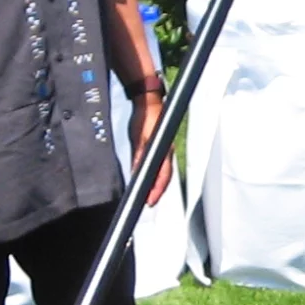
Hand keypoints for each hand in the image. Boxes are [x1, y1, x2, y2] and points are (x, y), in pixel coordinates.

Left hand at [131, 93, 171, 207]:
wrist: (147, 102)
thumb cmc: (146, 116)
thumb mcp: (140, 137)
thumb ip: (140, 154)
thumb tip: (138, 170)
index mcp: (165, 151)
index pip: (163, 176)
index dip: (157, 190)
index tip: (150, 201)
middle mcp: (166, 153)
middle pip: (163, 178)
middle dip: (156, 191)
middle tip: (148, 202)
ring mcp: (162, 150)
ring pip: (160, 172)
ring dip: (154, 184)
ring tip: (146, 195)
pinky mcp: (156, 147)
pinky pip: (155, 165)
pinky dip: (151, 175)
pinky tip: (144, 178)